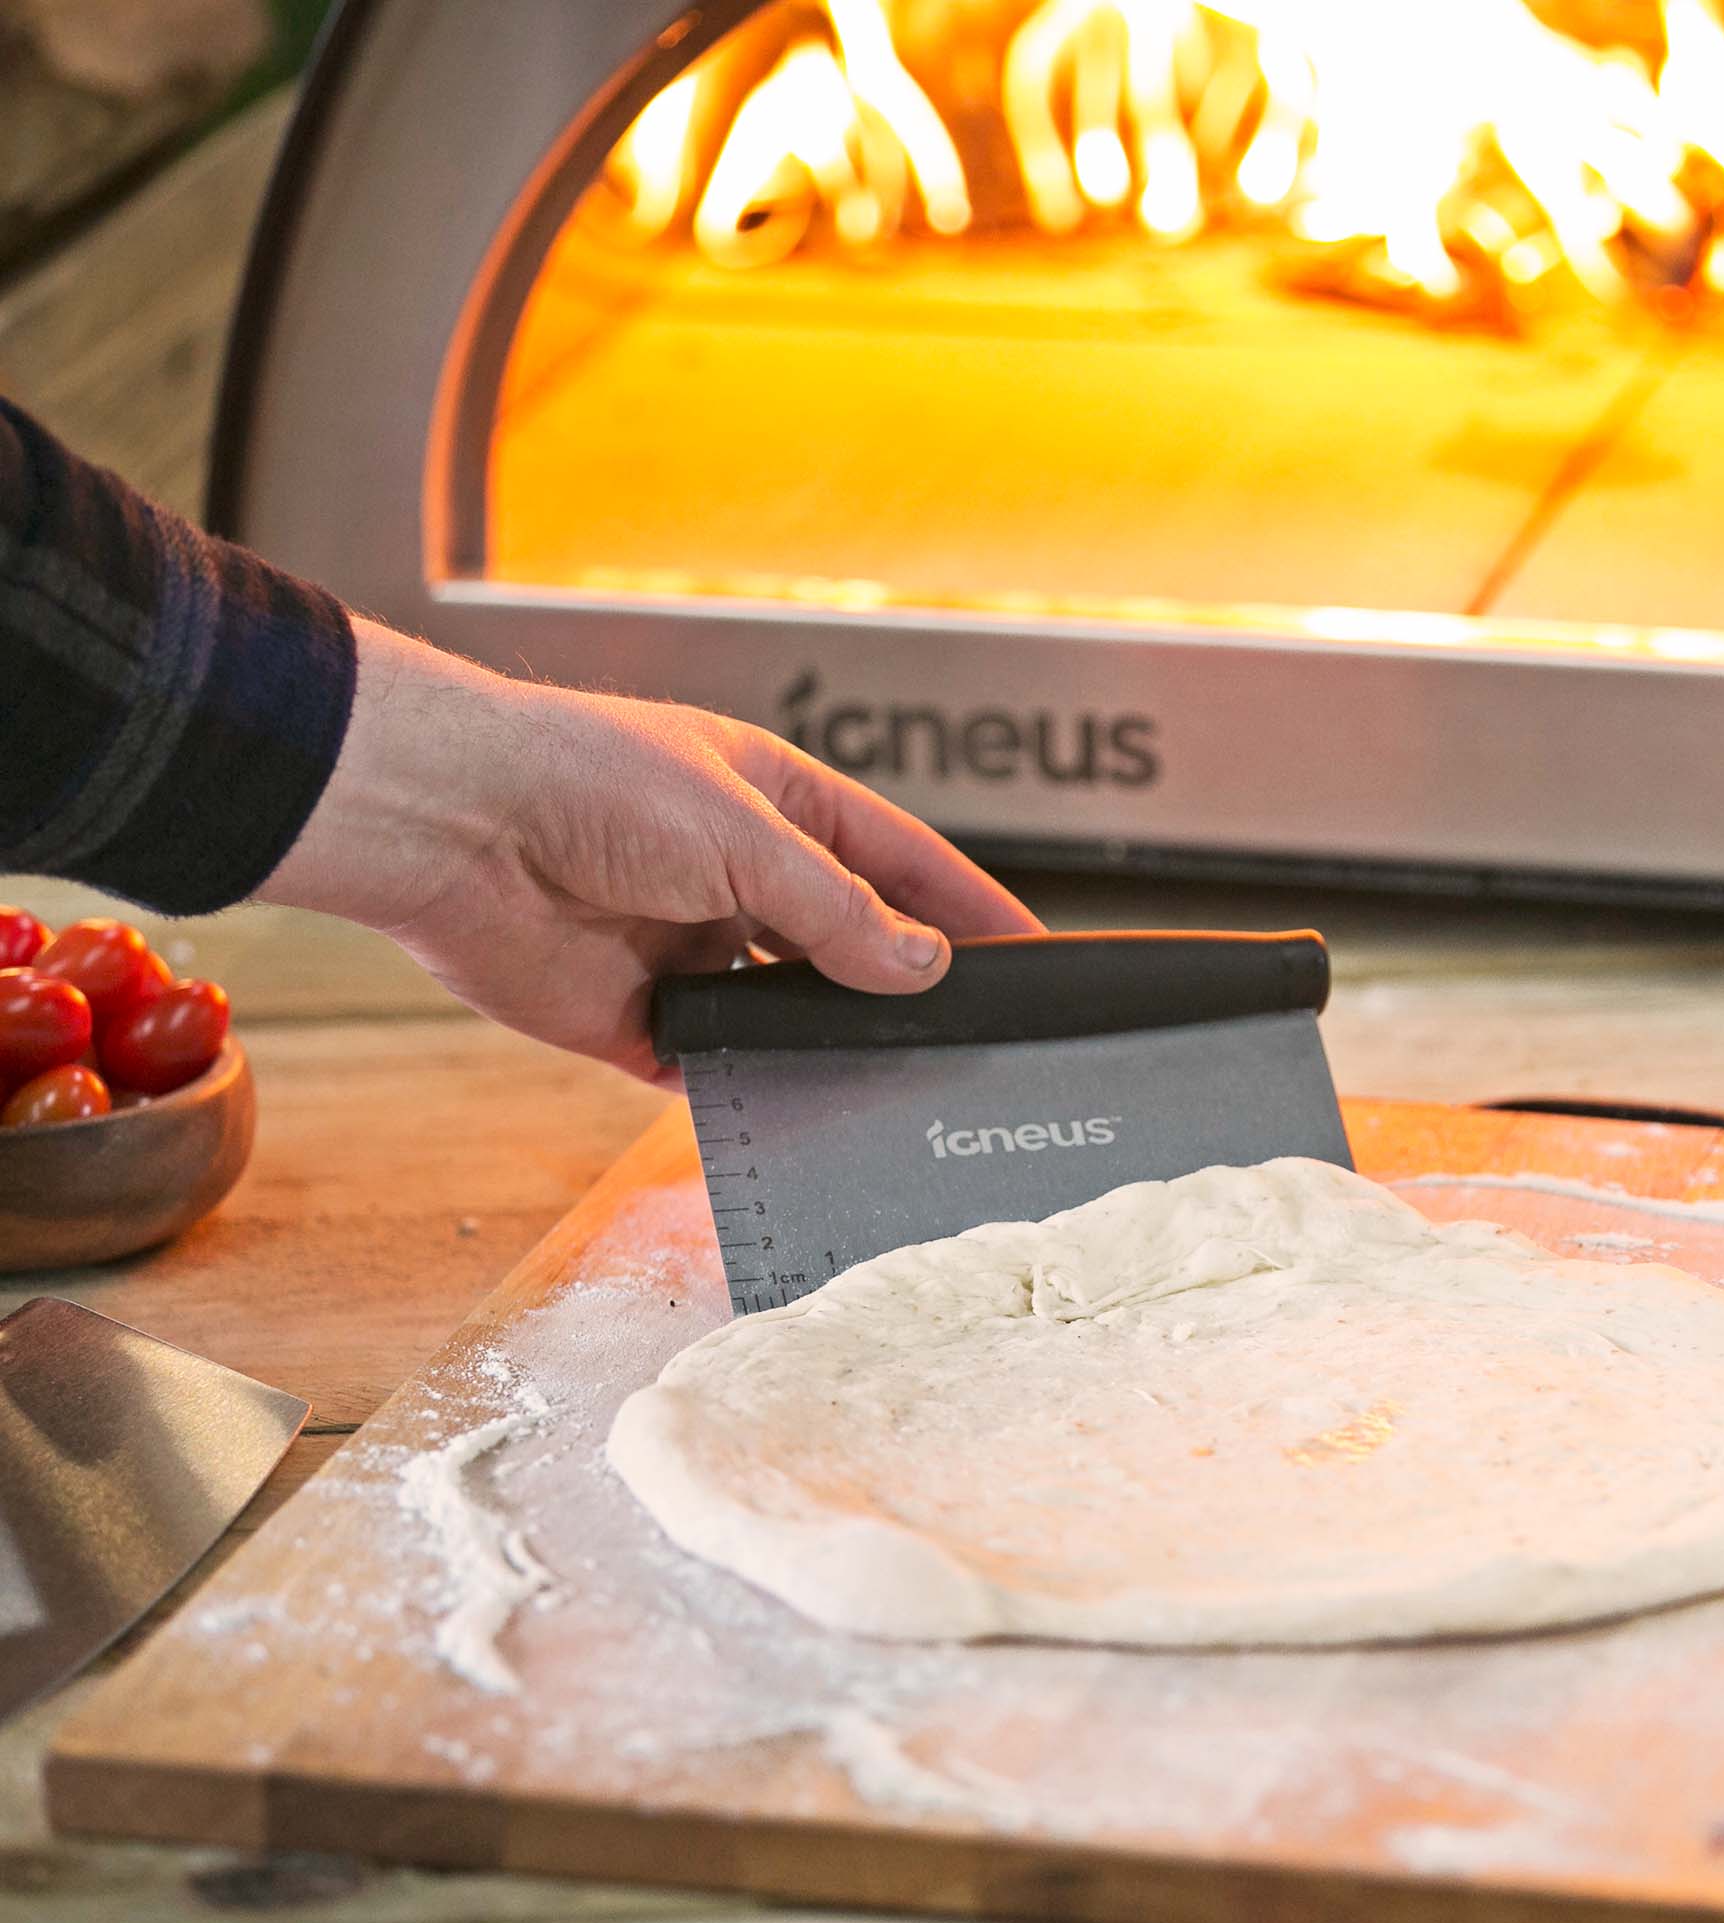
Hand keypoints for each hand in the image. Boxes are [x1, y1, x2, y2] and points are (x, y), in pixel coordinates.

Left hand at [260, 621, 1041, 1077]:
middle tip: (977, 1037)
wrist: (454, 828)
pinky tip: (797, 1106)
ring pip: (789, 1011)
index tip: (1033, 951)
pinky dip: (754, 1083)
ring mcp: (691, 949)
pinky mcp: (639, 1018)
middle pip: (850, 942)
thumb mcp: (746, 834)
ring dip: (832, 1040)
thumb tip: (922, 969)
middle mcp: (739, 878)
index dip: (968, 906)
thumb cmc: (589, 780)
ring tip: (900, 1082)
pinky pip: (716, 1061)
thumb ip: (839, 912)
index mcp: (776, 804)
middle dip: (906, 985)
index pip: (900, 862)